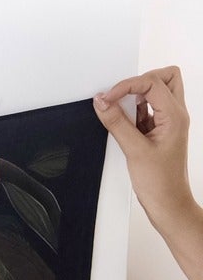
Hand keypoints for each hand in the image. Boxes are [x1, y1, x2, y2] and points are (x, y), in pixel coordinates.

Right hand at [95, 67, 193, 222]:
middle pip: (166, 77)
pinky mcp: (160, 129)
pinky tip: (123, 122)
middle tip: (120, 95)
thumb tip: (102, 102)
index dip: (127, 86)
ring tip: (120, 111)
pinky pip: (148, 109)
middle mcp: (176, 114)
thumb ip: (116, 123)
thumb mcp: (134, 150)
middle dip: (140, 81)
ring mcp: (169, 121)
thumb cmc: (160, 181)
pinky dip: (134, 110)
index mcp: (175, 116)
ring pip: (158, 91)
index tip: (107, 97)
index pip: (152, 84)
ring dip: (137, 95)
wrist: (168, 202)